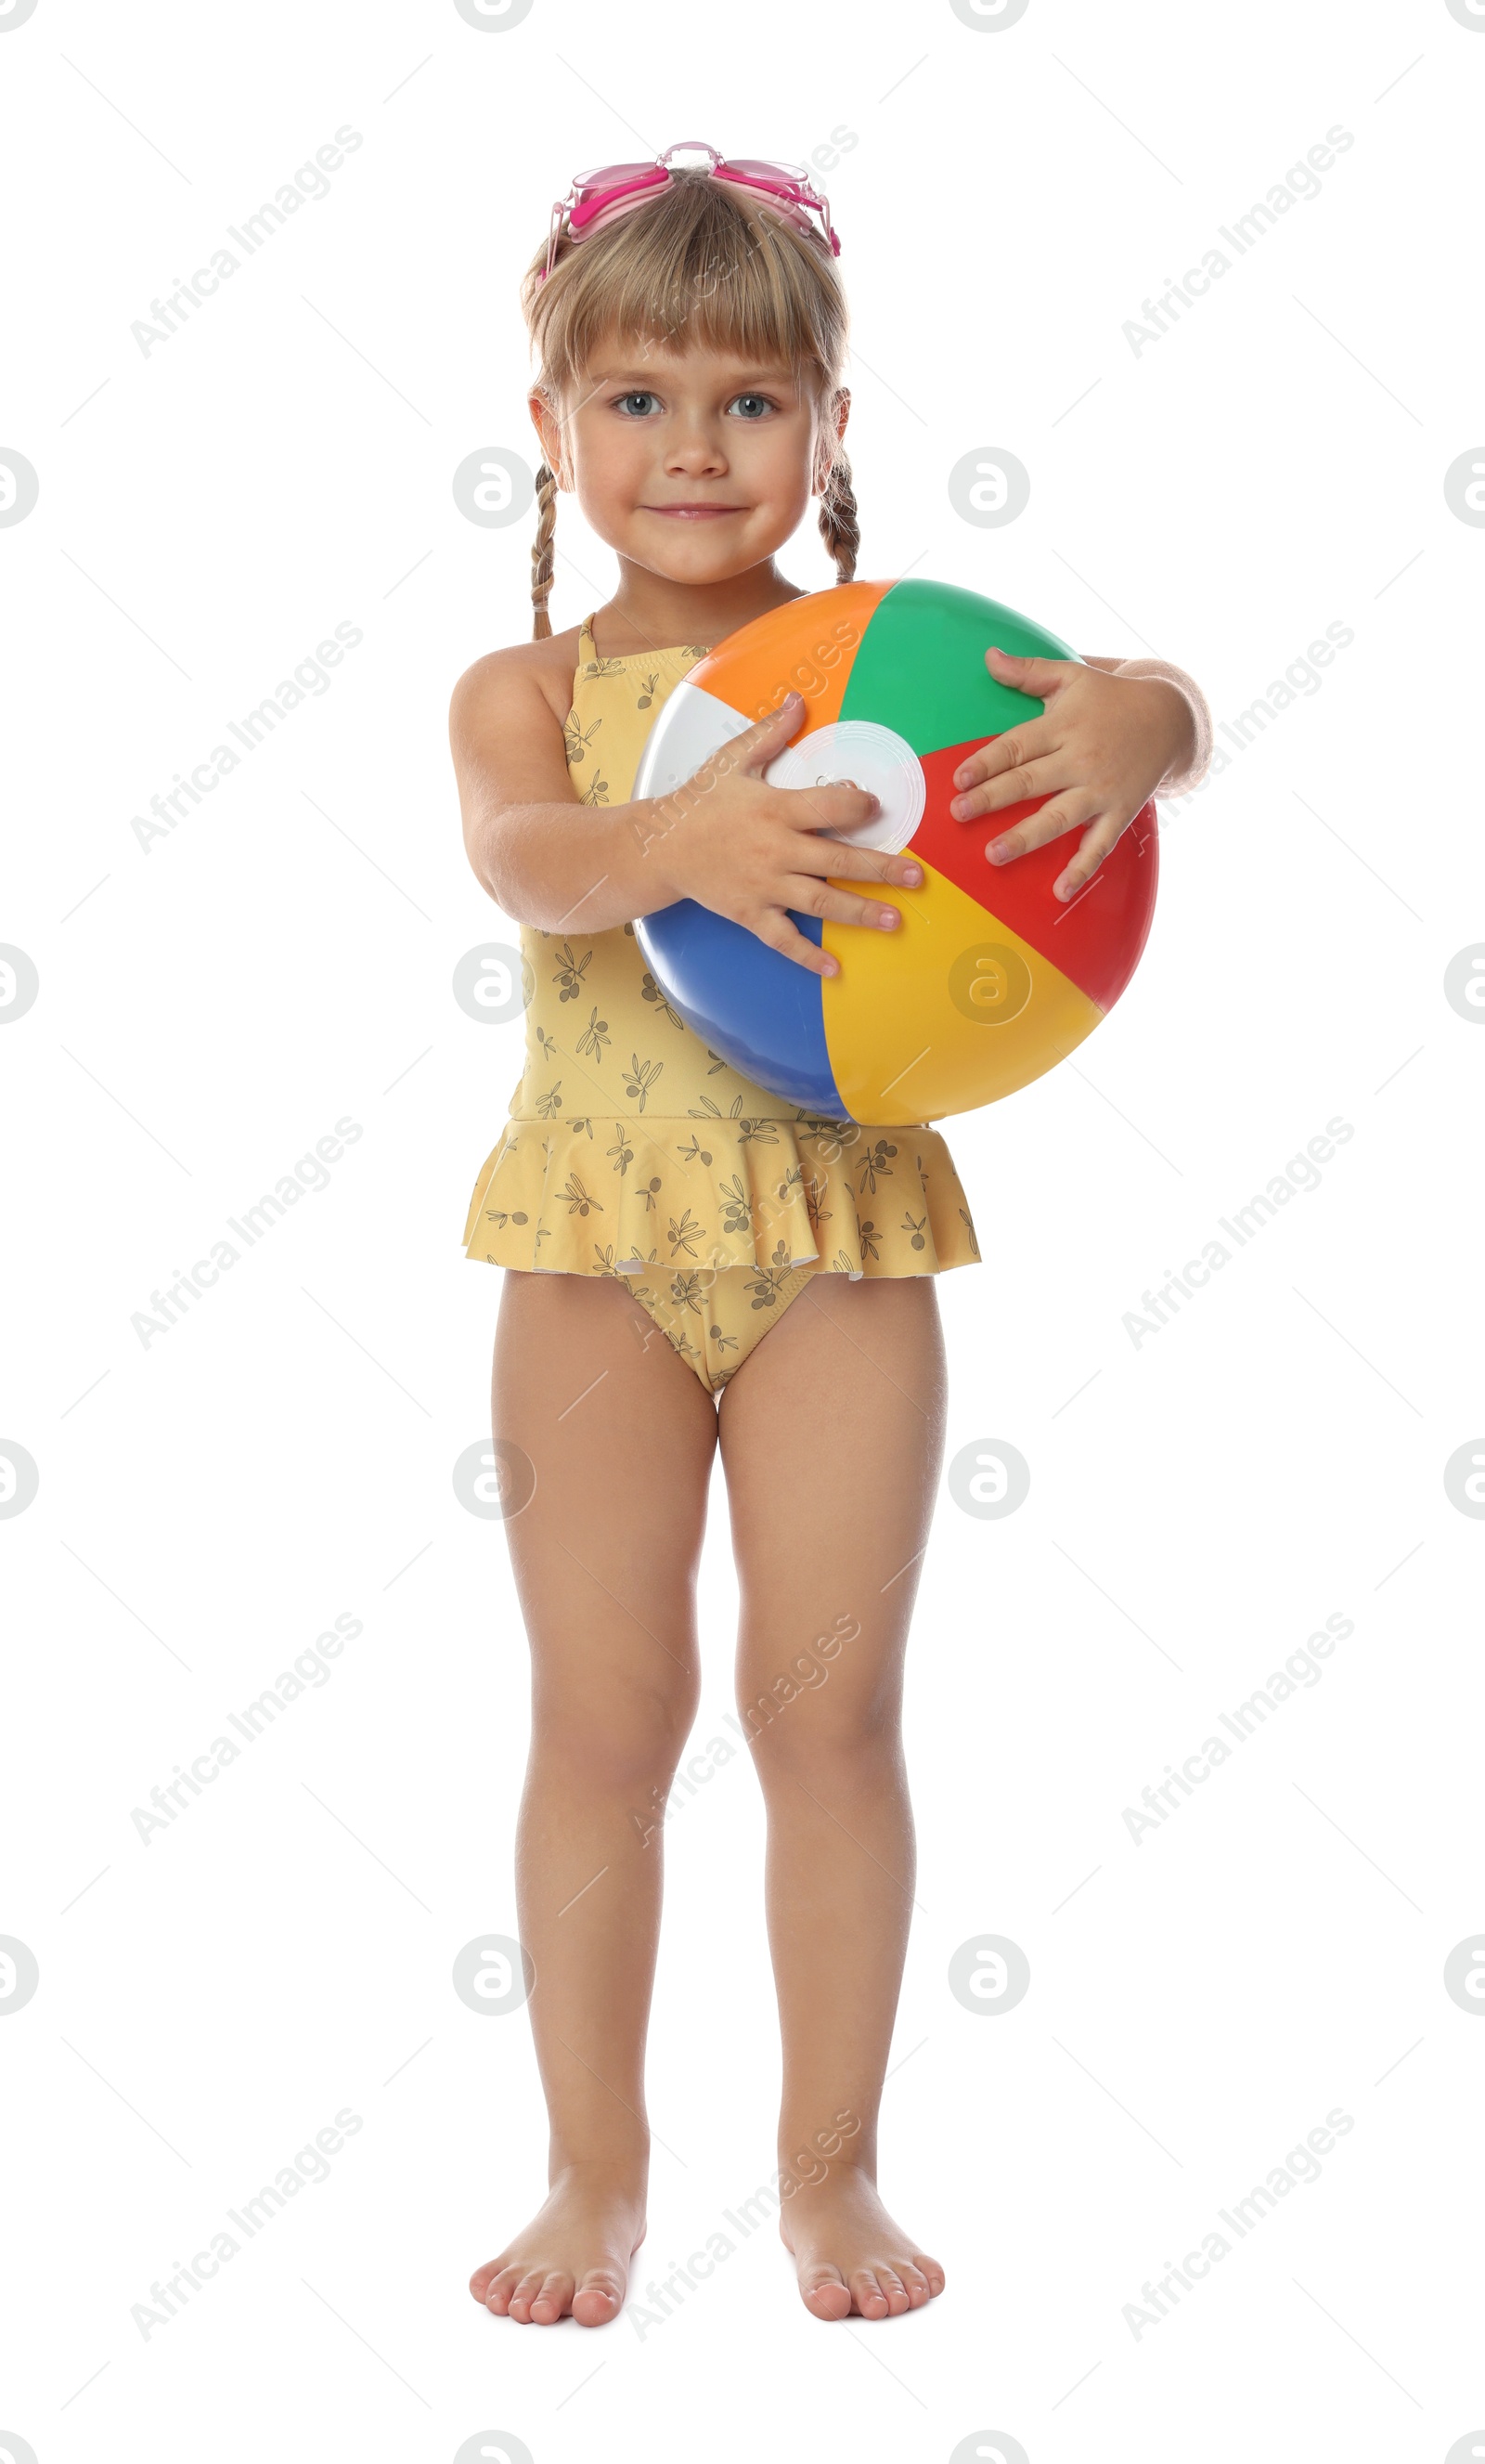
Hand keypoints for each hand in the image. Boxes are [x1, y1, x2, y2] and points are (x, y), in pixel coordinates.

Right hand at [645, 691, 923, 978]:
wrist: (658, 846)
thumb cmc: (700, 801)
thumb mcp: (732, 759)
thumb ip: (770, 732)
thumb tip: (799, 700)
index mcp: (774, 809)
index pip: (828, 806)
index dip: (857, 804)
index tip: (875, 806)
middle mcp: (774, 849)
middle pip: (837, 860)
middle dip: (880, 869)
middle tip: (915, 877)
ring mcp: (762, 885)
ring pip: (819, 901)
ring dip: (859, 912)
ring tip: (894, 920)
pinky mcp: (748, 913)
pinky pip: (781, 938)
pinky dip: (807, 955)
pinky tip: (835, 968)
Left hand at [949, 647, 1194, 900]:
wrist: (1169, 718)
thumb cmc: (1110, 698)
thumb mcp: (1071, 676)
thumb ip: (1028, 672)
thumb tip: (988, 657)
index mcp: (1064, 726)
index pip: (1017, 746)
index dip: (986, 762)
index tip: (959, 779)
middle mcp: (1081, 759)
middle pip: (1030, 782)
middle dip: (992, 799)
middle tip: (959, 814)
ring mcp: (1101, 790)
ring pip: (1059, 817)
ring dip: (1026, 838)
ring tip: (993, 855)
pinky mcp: (1120, 812)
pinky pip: (1100, 845)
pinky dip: (1082, 870)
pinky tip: (1060, 892)